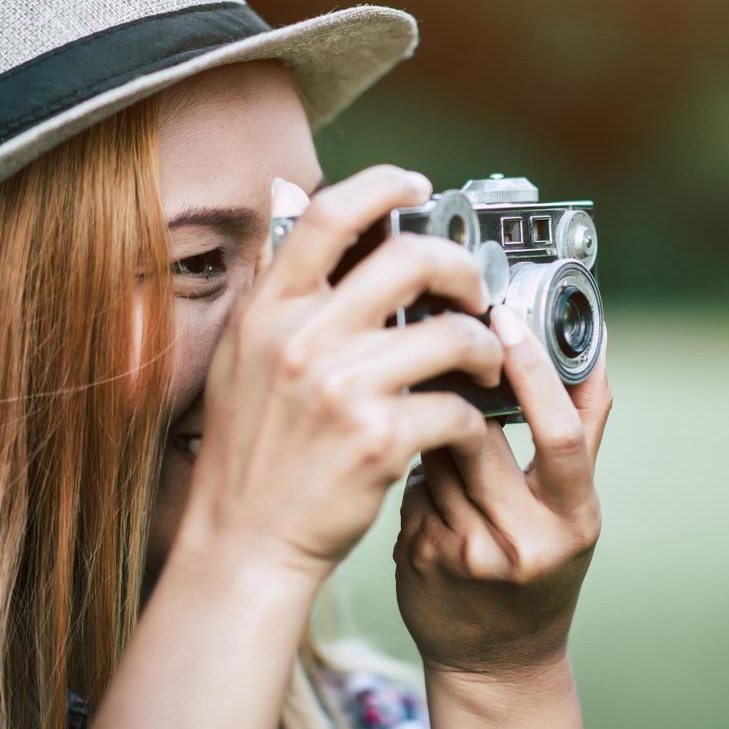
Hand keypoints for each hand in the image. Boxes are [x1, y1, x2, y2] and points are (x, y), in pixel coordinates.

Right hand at [176, 166, 507, 583]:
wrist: (243, 543)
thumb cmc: (252, 452)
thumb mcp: (244, 356)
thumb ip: (279, 285)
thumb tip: (290, 196)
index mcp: (269, 311)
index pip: (328, 214)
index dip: (383, 185)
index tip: (419, 187)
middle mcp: (301, 340)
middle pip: (412, 259)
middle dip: (463, 269)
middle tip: (476, 293)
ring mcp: (341, 389)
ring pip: (453, 334)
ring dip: (485, 348)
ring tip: (484, 367)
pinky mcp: (378, 440)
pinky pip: (457, 406)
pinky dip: (474, 417)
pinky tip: (466, 426)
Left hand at [394, 305, 611, 678]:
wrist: (496, 663)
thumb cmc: (542, 569)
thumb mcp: (576, 507)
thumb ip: (581, 428)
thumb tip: (592, 339)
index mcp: (573, 521)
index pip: (557, 434)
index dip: (534, 370)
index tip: (507, 319)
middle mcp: (522, 542)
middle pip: (479, 432)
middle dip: (461, 389)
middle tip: (448, 349)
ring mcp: (465, 552)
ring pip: (435, 450)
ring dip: (432, 424)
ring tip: (436, 422)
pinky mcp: (417, 557)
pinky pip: (410, 481)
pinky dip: (414, 465)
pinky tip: (420, 478)